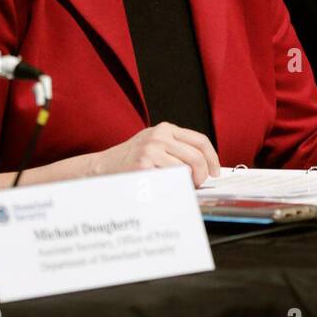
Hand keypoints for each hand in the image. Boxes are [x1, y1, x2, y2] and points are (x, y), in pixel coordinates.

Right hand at [89, 121, 221, 186]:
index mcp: (166, 129)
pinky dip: (172, 187)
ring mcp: (151, 150)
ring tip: (178, 187)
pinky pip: (169, 180)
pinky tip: (163, 187)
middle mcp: (159, 136)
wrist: (102, 167)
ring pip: (185, 170)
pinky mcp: (143, 165)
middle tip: (198, 184)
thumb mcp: (154, 144)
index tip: (215, 171)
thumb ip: (176, 148)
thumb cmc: (131, 159)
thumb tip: (205, 166)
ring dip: (187, 183)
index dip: (212, 158)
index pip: (200, 141)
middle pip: (196, 157)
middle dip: (202, 175)